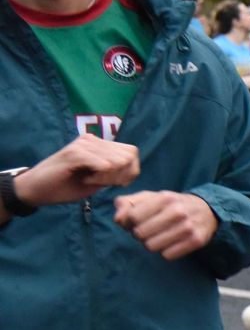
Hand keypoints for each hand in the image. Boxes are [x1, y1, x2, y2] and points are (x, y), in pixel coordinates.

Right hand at [14, 134, 138, 206]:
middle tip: (102, 183)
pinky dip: (100, 178)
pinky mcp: (75, 152)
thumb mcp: (97, 180)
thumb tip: (133, 168)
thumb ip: (115, 172)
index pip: (132, 152)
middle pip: (129, 156)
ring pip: (118, 161)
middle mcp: (92, 139)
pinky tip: (86, 180)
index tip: (113, 183)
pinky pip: (104, 165)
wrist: (35, 190)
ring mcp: (83, 143)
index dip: (129, 172)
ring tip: (91, 181)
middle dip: (121, 176)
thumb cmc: (66, 186)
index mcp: (99, 144)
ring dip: (108, 178)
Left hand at [112, 191, 217, 259]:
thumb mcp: (151, 197)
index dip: (130, 222)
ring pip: (151, 246)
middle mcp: (177, 211)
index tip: (138, 221)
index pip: (132, 217)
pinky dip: (166, 251)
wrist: (208, 210)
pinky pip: (167, 255)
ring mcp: (188, 227)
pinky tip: (172, 243)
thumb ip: (127, 203)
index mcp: (164, 197)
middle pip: (140, 234)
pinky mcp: (196, 241)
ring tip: (160, 236)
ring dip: (152, 244)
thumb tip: (118, 219)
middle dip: (140, 234)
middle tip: (150, 230)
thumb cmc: (172, 204)